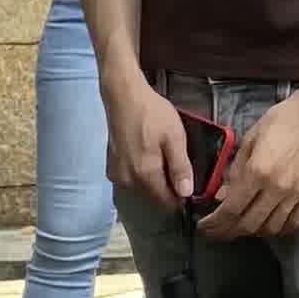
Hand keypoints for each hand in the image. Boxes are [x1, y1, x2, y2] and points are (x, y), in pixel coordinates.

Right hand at [106, 76, 196, 205]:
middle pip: (154, 195)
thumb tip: (186, 193)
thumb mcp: (175, 138)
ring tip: (161, 154)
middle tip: (174, 161)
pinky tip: (146, 153)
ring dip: (154, 179)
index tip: (187, 180)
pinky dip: (141, 172)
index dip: (180, 195)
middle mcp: (128, 180)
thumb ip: (180, 167)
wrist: (123, 96)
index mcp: (145, 175)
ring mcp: (117, 174)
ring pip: (142, 187)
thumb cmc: (151, 113)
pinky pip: (132, 178)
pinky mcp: (112, 166)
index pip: (166, 201)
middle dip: (167, 185)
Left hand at [199, 89, 298, 240]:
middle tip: (218, 231)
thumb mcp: (249, 140)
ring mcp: (297, 193)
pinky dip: (279, 229)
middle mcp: (277, 187)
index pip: (231, 209)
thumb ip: (234, 171)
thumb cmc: (281, 121)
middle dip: (228, 232)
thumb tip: (220, 196)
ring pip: (271, 228)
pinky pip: (294, 223)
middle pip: (249, 224)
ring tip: (240, 227)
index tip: (205, 226)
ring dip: (252, 232)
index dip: (215, 223)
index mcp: (258, 170)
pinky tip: (268, 224)